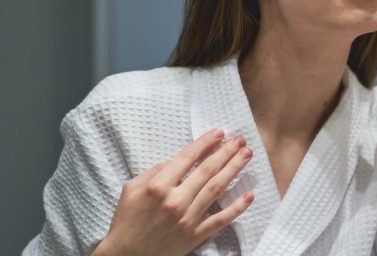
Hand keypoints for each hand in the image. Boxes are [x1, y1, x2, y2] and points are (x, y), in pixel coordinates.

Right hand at [92, 129, 253, 255]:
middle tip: (240, 140)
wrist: (127, 255)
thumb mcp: (131, 189)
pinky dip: (237, 208)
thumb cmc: (127, 220)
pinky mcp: (195, 235)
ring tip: (247, 155)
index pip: (187, 158)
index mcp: (158, 186)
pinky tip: (250, 195)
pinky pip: (220, 220)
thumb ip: (153, 171)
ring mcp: (188, 218)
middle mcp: (176, 200)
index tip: (219, 132)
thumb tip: (174, 161)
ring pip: (216, 189)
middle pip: (207, 171)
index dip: (205, 143)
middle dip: (226, 152)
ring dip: (234, 170)